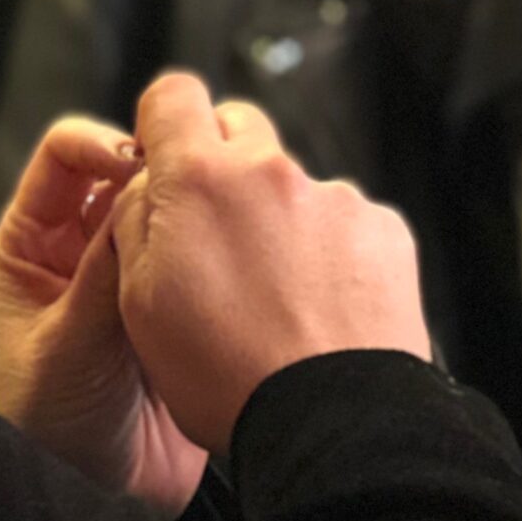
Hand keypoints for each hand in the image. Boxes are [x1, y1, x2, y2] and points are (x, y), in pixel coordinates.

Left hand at [0, 118, 206, 512]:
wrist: (103, 496)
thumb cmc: (53, 427)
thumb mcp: (66, 346)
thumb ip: (99, 274)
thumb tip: (136, 195)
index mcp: (35, 241)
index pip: (64, 155)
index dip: (101, 143)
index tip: (140, 161)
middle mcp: (85, 244)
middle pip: (126, 169)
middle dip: (158, 168)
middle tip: (191, 183)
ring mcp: (136, 269)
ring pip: (169, 207)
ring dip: (191, 206)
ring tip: (218, 217)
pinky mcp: (179, 299)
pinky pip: (200, 251)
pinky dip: (218, 243)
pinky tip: (238, 255)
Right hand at [109, 72, 432, 455]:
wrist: (332, 425)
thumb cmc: (226, 377)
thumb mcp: (139, 303)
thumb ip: (136, 221)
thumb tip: (147, 184)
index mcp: (201, 181)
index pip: (174, 95)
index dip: (163, 121)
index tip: (164, 158)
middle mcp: (271, 172)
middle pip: (240, 128)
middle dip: (223, 166)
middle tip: (217, 239)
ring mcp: (335, 199)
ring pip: (293, 186)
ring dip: (280, 220)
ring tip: (278, 298)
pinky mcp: (385, 230)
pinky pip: (346, 223)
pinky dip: (332, 253)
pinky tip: (322, 307)